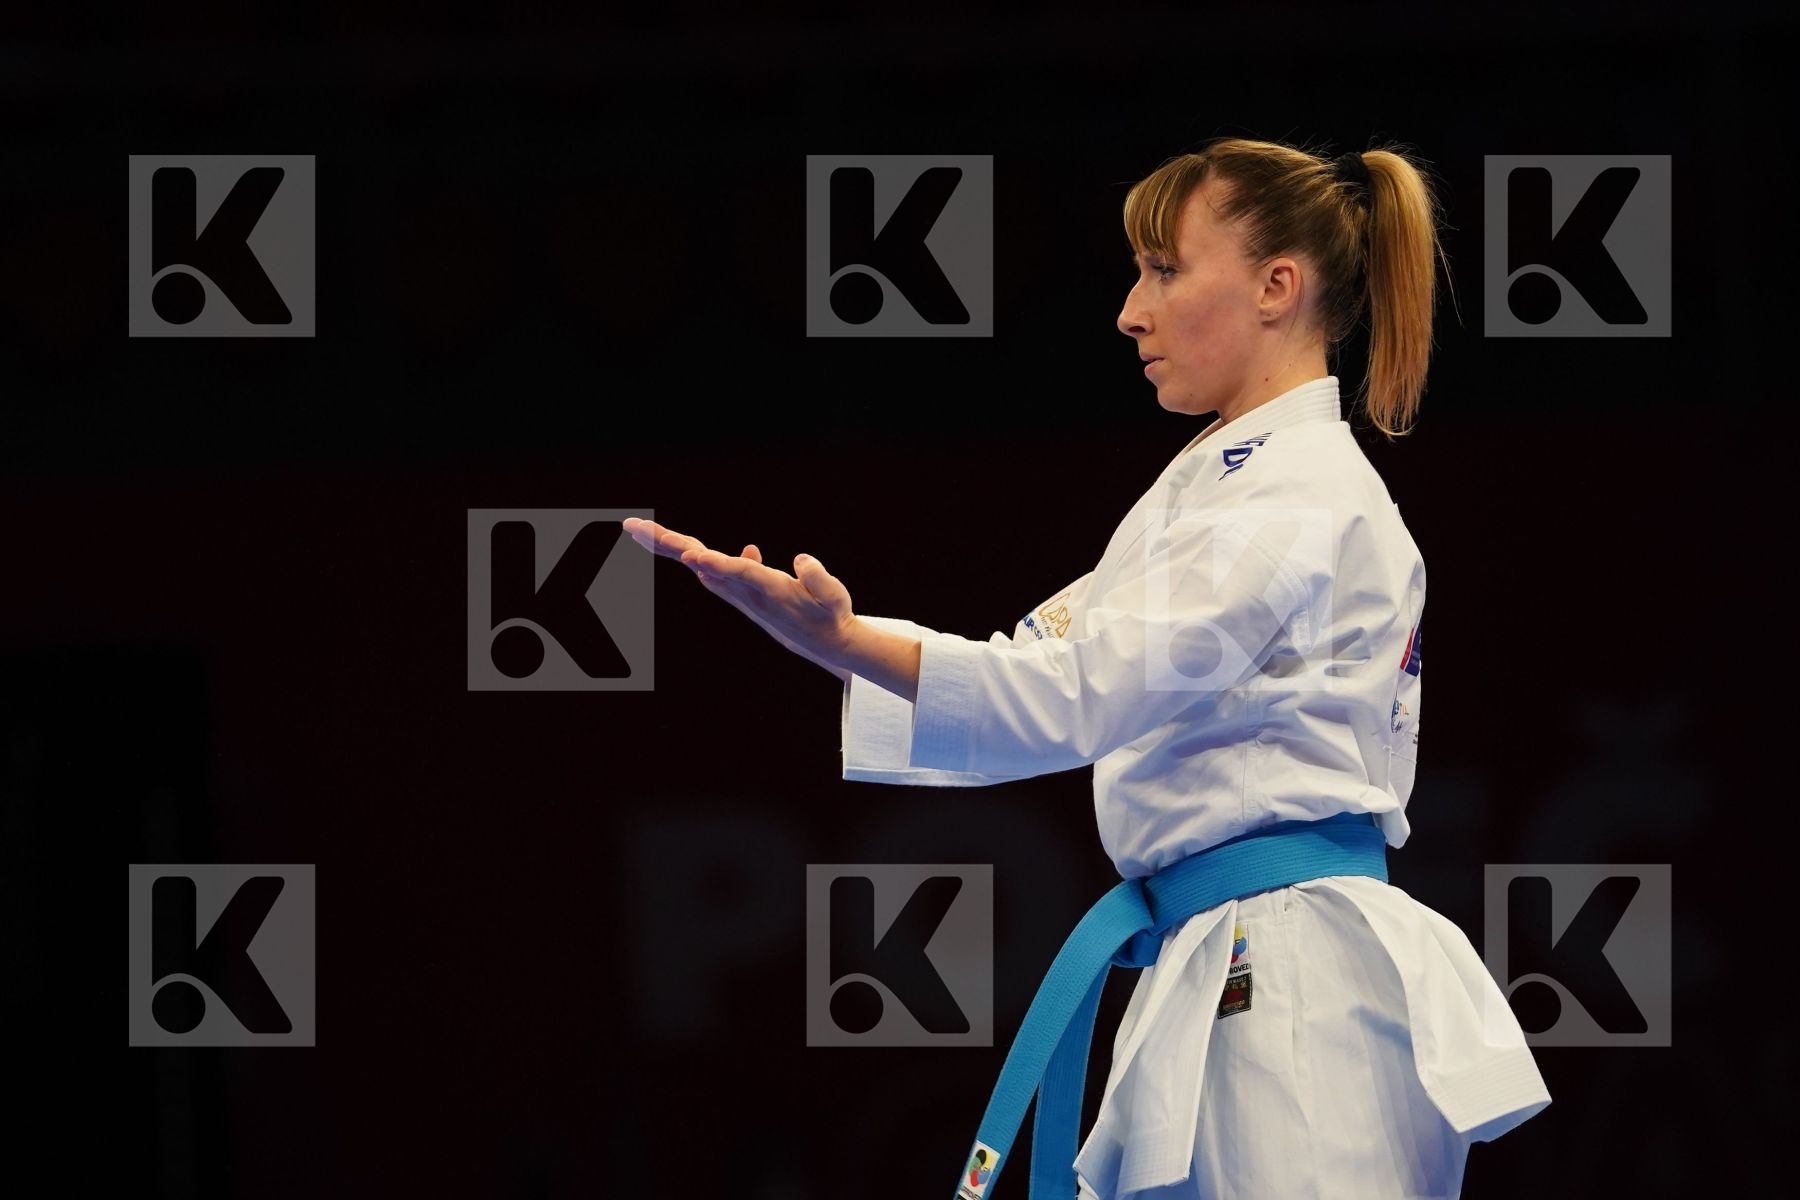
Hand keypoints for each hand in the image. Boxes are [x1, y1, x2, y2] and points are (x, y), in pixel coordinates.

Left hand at [622, 517, 855, 682]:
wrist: (820, 641)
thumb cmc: (830, 614)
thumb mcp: (835, 597)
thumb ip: (818, 577)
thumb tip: (800, 560)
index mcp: (769, 590)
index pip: (739, 574)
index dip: (718, 564)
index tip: (693, 556)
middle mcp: (744, 590)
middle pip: (701, 562)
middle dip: (668, 544)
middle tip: (633, 527)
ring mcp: (736, 589)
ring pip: (695, 561)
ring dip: (666, 543)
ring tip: (635, 527)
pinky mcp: (736, 586)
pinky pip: (704, 563)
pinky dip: (685, 549)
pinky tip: (668, 539)